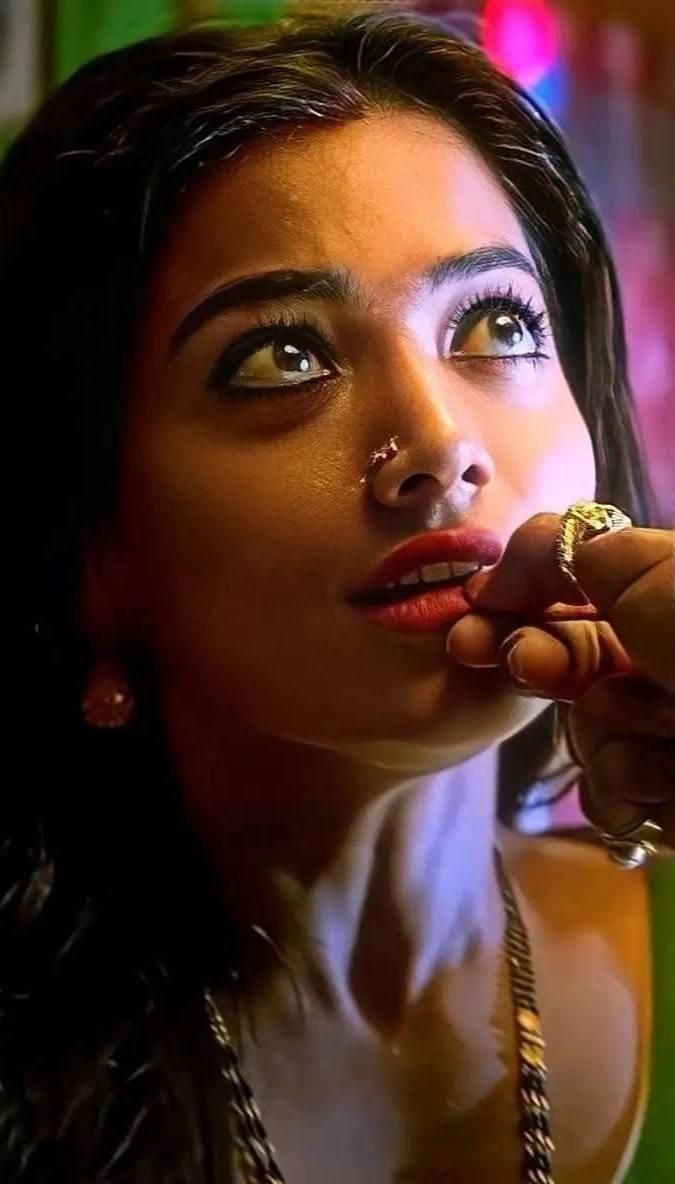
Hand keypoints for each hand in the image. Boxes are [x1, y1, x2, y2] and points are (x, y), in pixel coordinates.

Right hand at [447, 513, 674, 844]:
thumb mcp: (656, 568)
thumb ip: (574, 550)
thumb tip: (513, 564)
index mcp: (674, 602)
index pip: (581, 588)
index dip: (522, 593)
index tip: (477, 602)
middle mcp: (670, 663)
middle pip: (567, 657)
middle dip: (532, 654)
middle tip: (494, 652)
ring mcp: (671, 735)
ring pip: (586, 729)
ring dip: (616, 729)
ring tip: (671, 729)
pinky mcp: (669, 803)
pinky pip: (609, 793)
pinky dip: (634, 786)